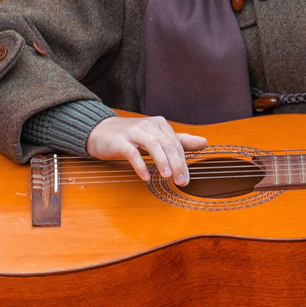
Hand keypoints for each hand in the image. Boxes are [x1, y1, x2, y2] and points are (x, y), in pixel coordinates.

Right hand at [88, 112, 207, 186]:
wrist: (101, 132)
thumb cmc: (131, 137)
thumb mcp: (157, 138)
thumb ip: (179, 141)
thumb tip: (204, 142)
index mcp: (160, 124)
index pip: (176, 144)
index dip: (183, 162)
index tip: (186, 180)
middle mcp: (148, 125)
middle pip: (167, 144)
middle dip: (177, 164)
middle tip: (181, 181)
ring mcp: (133, 132)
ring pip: (152, 145)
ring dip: (161, 162)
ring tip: (167, 177)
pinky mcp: (120, 141)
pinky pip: (132, 152)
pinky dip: (140, 165)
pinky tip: (146, 177)